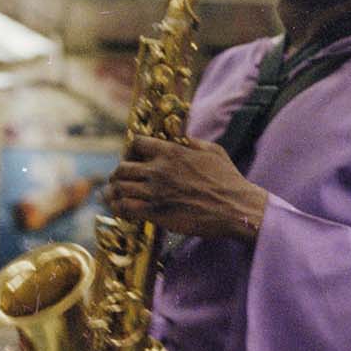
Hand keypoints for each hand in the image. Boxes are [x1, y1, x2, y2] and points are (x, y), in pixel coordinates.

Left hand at [105, 136, 268, 240]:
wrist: (235, 208)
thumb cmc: (228, 179)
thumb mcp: (213, 151)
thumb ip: (191, 142)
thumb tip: (180, 137)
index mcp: (171, 152)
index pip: (136, 143)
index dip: (132, 150)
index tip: (134, 159)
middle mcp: (158, 170)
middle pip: (121, 168)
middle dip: (118, 174)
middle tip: (121, 181)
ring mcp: (155, 192)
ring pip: (119, 189)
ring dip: (114, 193)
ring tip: (116, 197)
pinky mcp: (156, 213)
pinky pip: (125, 208)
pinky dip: (119, 209)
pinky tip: (122, 211)